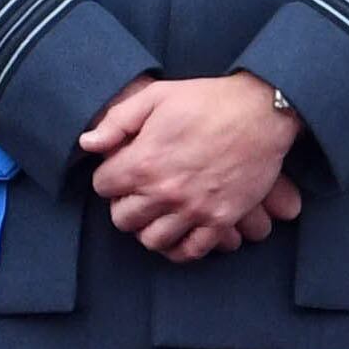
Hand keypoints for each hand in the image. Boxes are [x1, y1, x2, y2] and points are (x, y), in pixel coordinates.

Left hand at [80, 75, 302, 261]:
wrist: (261, 112)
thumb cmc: (206, 100)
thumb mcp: (155, 97)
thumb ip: (117, 122)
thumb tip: (87, 144)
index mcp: (144, 162)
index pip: (103, 186)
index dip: (108, 177)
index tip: (121, 170)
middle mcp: (166, 192)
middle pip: (123, 219)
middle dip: (123, 205)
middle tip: (136, 193)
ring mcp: (194, 210)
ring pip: (152, 240)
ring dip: (147, 228)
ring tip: (155, 213)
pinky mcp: (221, 220)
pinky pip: (191, 251)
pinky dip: (179, 248)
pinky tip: (177, 233)